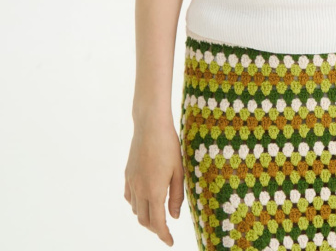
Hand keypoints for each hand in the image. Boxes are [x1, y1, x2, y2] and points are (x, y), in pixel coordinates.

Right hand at [124, 123, 184, 245]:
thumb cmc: (168, 145)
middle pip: (144, 220)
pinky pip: (129, 197)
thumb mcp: (179, 170)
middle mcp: (140, 190)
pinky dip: (136, 205)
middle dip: (155, 229)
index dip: (164, 235)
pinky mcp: (127, 174)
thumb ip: (176, 195)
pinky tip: (144, 200)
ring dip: (146, 216)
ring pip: (136, 210)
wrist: (150, 125)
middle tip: (165, 230)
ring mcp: (131, 182)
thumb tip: (174, 216)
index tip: (170, 242)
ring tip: (157, 215)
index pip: (158, 223)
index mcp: (154, 191)